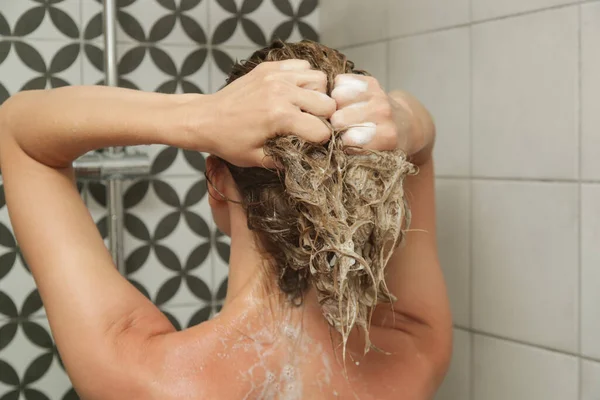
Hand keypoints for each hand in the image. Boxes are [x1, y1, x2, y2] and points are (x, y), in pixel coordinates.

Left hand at [198, 59, 335, 167]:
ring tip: (305, 107)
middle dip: (325, 118)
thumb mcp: (256, 159)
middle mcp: (281, 92)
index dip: (322, 141)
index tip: (315, 144)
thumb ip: (285, 161)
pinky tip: (294, 91)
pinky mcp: (269, 67)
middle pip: (327, 103)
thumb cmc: (227, 141)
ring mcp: (276, 76)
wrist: (203, 118)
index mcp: (280, 117)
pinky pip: (301, 66)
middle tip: (313, 126)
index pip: (321, 130)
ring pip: (319, 80)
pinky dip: (304, 77)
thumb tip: (308, 162)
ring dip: (317, 95)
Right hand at [330, 74, 414, 153]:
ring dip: (336, 106)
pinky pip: (340, 82)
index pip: (346, 140)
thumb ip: (359, 156)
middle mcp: (383, 112)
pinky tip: (347, 102)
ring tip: (345, 114)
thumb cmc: (388, 145)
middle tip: (342, 130)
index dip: (340, 144)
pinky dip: (339, 91)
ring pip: (336, 97)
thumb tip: (334, 149)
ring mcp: (378, 94)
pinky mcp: (370, 81)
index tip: (343, 145)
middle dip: (335, 125)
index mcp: (387, 135)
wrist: (407, 123)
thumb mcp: (378, 159)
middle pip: (337, 119)